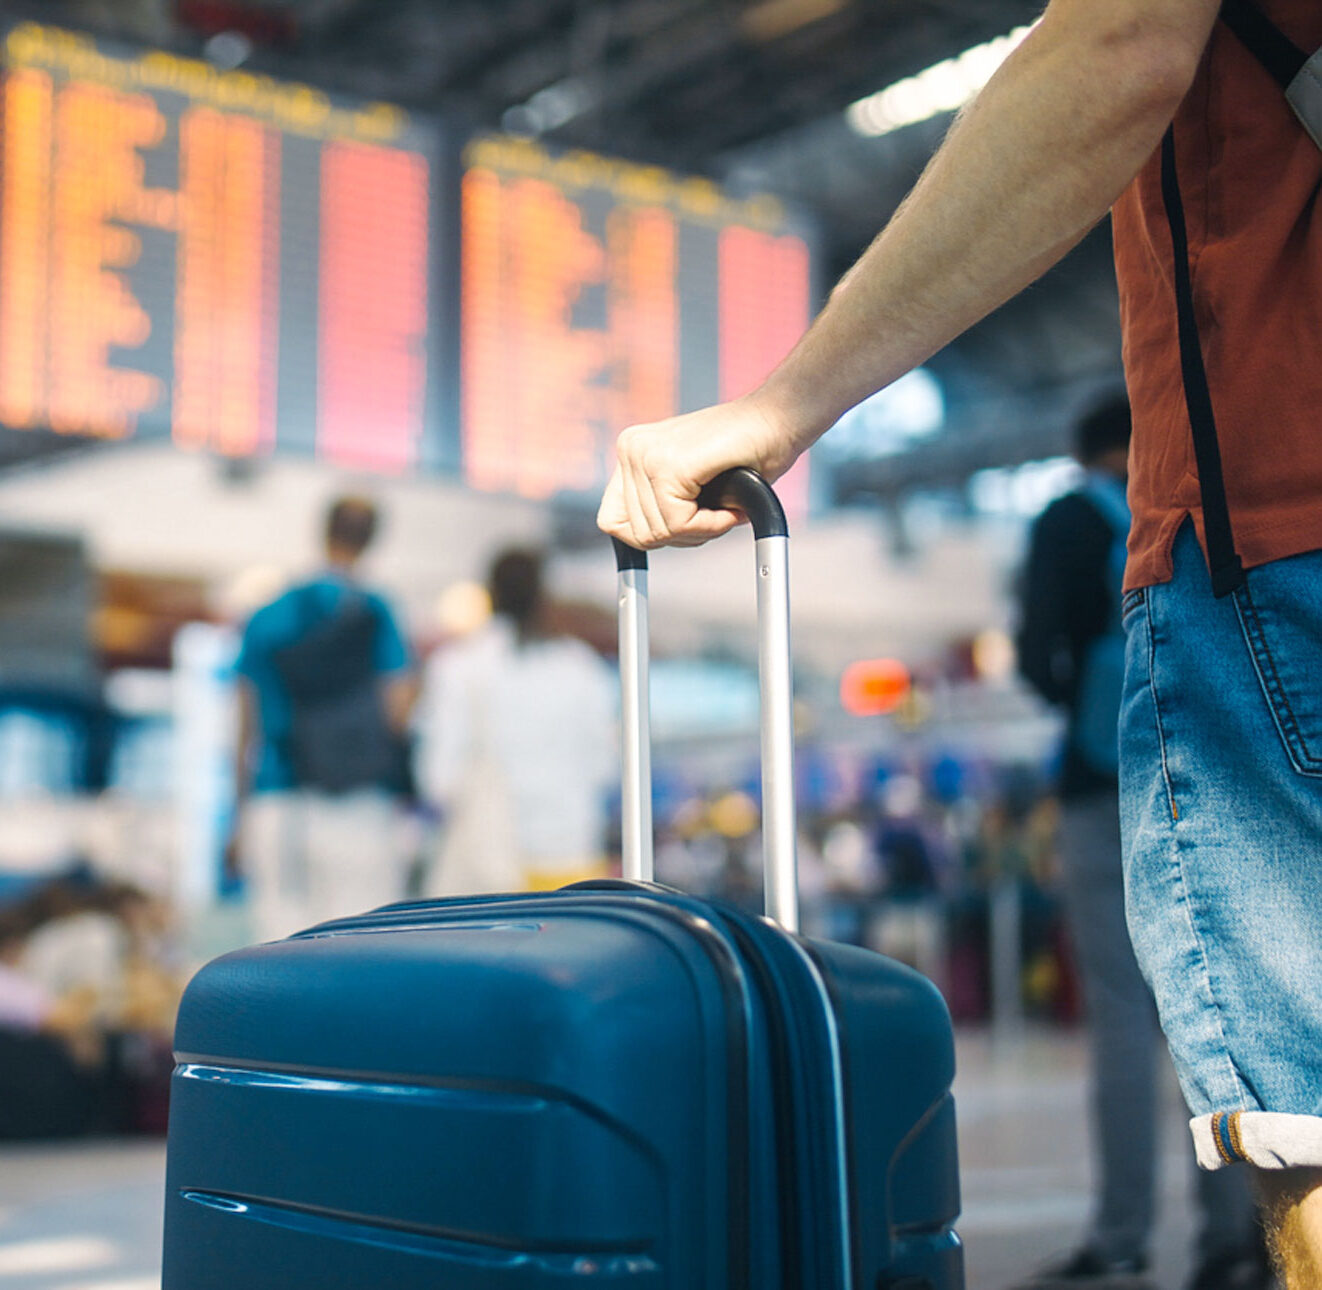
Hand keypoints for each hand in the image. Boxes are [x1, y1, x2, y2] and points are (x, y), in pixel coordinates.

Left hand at [597, 393, 800, 549]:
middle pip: (637, 533)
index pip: (612, 521)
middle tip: (716, 515)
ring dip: (701, 531)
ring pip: (659, 533)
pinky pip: (679, 525)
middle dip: (683, 535)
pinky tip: (731, 509)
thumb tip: (636, 543)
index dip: (648, 536)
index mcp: (631, 451)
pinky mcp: (668, 465)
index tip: (683, 526)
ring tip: (726, 508)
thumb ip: (659, 507)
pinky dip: (711, 527)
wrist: (780, 418)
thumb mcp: (689, 486)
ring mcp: (646, 454)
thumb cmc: (747, 452)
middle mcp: (631, 448)